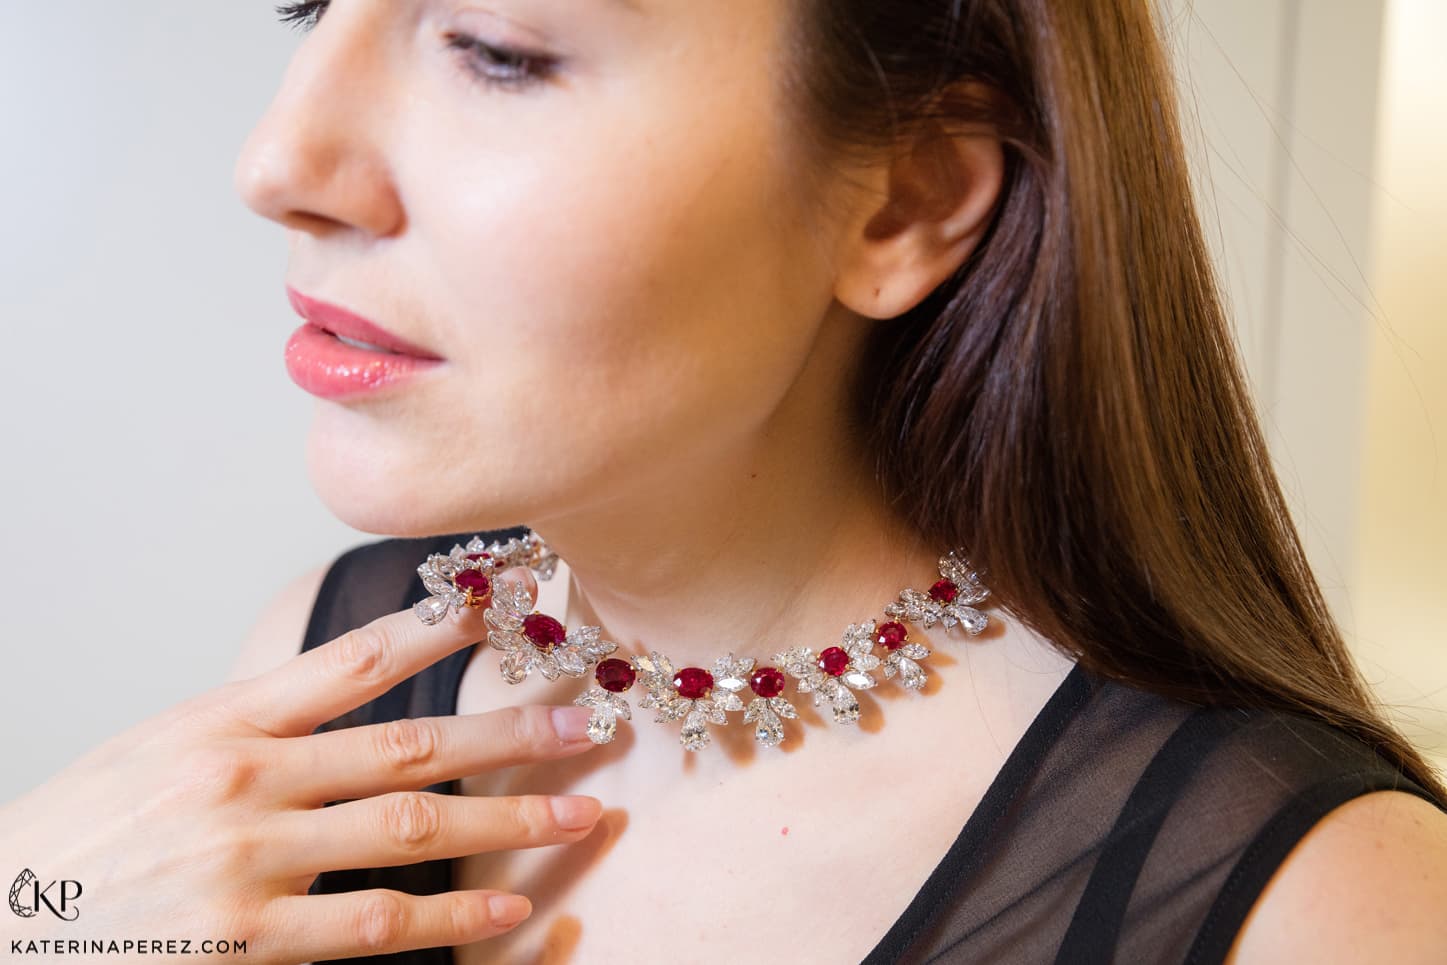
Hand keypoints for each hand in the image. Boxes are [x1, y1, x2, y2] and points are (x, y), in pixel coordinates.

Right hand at [0, 569, 602, 962]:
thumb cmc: (80, 837)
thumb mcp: (157, 750)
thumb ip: (254, 724)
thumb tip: (343, 694)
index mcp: (222, 722)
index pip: (351, 661)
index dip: (437, 629)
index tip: (503, 608)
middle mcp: (243, 780)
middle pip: (408, 743)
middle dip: (509, 731)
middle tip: (585, 721)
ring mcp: (247, 860)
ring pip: (411, 827)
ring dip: (507, 821)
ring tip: (577, 814)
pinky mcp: (246, 941)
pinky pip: (375, 924)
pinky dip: (452, 916)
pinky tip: (510, 907)